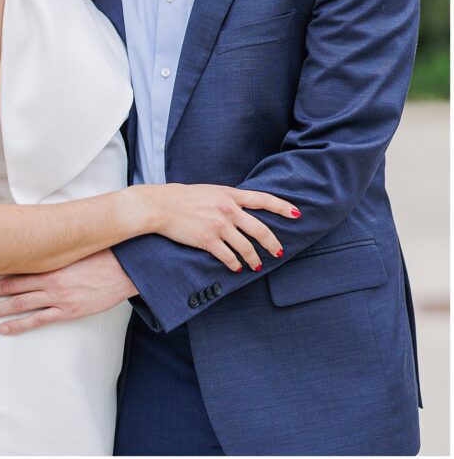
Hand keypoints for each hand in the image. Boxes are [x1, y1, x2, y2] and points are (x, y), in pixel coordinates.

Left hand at [0, 249, 136, 334]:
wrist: (126, 268)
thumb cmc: (102, 253)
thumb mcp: (76, 245)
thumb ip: (57, 245)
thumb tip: (40, 237)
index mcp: (50, 261)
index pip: (15, 266)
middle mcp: (50, 278)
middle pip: (11, 286)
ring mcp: (58, 296)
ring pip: (19, 304)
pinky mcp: (68, 310)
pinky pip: (39, 319)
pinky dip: (20, 325)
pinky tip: (5, 329)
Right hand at [154, 184, 299, 271]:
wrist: (162, 205)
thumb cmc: (185, 197)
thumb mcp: (211, 191)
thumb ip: (229, 199)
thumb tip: (243, 207)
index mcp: (230, 195)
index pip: (263, 199)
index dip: (282, 207)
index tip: (296, 214)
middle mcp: (228, 210)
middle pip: (260, 229)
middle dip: (272, 243)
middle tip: (279, 251)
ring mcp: (219, 226)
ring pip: (246, 247)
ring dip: (254, 258)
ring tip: (257, 264)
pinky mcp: (208, 240)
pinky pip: (228, 257)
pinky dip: (235, 264)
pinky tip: (236, 267)